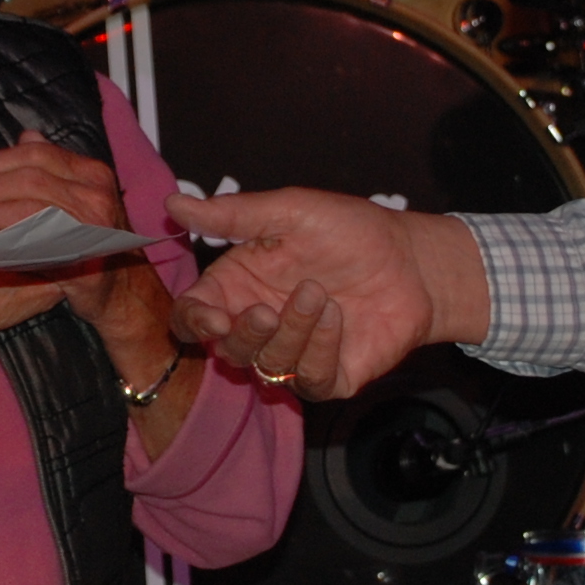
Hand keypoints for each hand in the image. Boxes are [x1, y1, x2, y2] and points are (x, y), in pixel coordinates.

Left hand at [0, 136, 172, 351]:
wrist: (121, 289)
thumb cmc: (91, 241)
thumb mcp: (78, 197)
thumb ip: (52, 168)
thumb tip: (26, 137)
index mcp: (92, 173)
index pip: (38, 154)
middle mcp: (96, 195)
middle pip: (31, 179)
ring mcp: (92, 227)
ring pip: (29, 209)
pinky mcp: (82, 259)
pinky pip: (33, 245)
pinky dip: (1, 241)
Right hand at [164, 187, 490, 400]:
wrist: (412, 260)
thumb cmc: (348, 230)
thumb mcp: (290, 211)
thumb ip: (233, 214)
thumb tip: (172, 204)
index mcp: (238, 287)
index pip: (193, 318)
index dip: (194, 324)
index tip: (212, 318)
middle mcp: (260, 326)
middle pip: (226, 352)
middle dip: (245, 335)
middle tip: (269, 308)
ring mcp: (294, 354)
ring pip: (267, 367)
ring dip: (291, 332)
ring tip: (322, 295)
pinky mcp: (329, 376)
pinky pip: (308, 380)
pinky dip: (320, 350)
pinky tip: (339, 318)